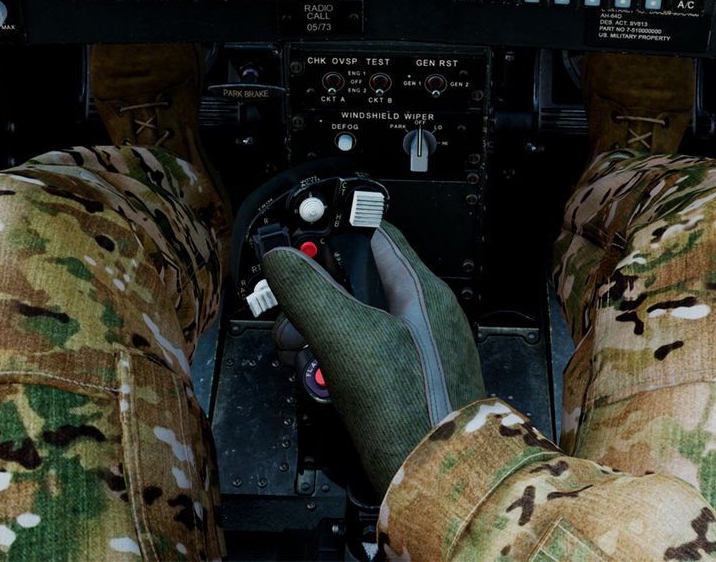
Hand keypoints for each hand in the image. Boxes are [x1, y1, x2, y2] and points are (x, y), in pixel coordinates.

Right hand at [262, 222, 484, 494]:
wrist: (435, 484)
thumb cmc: (410, 415)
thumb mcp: (348, 339)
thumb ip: (311, 292)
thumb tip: (281, 258)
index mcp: (420, 291)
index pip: (373, 232)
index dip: (331, 232)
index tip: (294, 242)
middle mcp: (421, 315)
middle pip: (354, 279)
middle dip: (312, 295)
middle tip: (287, 319)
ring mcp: (412, 349)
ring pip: (351, 318)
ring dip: (314, 331)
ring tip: (295, 355)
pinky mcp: (400, 381)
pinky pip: (358, 353)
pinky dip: (330, 361)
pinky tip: (316, 381)